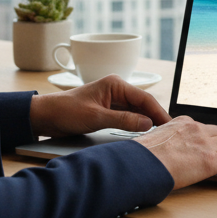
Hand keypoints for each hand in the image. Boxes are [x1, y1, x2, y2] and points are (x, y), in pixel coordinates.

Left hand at [29, 75, 171, 137]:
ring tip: (161, 134)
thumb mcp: (96, 117)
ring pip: (137, 110)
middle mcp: (116, 89)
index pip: (144, 98)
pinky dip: (136, 124)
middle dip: (156, 117)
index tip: (170, 124)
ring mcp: (113, 99)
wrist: (45, 116)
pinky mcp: (108, 110)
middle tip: (170, 132)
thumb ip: (123, 120)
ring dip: (147, 121)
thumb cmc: (66, 111)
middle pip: (143, 104)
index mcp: (115, 84)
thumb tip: (147, 123)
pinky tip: (143, 133)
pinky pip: (128, 116)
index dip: (159, 112)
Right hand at [135, 116, 216, 189]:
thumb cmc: (140, 158)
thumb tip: (162, 156)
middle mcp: (195, 129)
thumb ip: (164, 146)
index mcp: (181, 124)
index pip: (205, 127)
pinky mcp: (210, 160)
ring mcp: (204, 143)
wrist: (139, 164)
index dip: (216, 135)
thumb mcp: (152, 144)